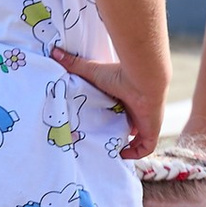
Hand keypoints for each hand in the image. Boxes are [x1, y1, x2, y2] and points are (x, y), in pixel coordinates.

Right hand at [50, 38, 166, 159]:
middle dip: (117, 134)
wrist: (142, 77)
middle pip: (128, 126)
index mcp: (126, 98)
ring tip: (109, 151)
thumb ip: (73, 64)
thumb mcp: (92, 71)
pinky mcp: (152, 131)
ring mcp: (146, 121)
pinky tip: (122, 154)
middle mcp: (137, 110)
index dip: (111, 120)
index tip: (98, 126)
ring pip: (139, 138)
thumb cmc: (119, 73)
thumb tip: (53, 52)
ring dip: (127, 145)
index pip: (120, 112)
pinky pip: (146, 147)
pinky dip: (136, 153)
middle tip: (101, 142)